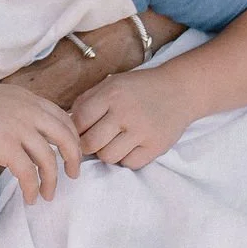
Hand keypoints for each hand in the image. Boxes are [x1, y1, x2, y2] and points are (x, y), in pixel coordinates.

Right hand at [0, 80, 82, 203]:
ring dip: (51, 181)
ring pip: (49, 160)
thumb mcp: (4, 100)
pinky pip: (28, 173)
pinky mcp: (5, 146)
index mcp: (31, 101)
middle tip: (73, 174)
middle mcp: (31, 113)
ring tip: (48, 194)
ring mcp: (19, 129)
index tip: (71, 153)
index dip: (72, 138)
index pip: (64, 119)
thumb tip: (29, 136)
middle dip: (74, 159)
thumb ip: (20, 113)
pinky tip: (29, 197)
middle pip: (66, 138)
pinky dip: (32, 188)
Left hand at [70, 69, 192, 168]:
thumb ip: (87, 101)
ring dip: (107, 153)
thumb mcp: (111, 83)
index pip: (79, 121)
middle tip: (94, 141)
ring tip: (115, 141)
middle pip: (90, 144)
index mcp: (111, 94)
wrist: (180, 90)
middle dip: (87, 146)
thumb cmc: (139, 88)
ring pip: (108, 157)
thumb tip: (66, 125)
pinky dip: (127, 158)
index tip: (79, 133)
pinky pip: (129, 164)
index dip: (75, 131)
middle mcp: (126, 112)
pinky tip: (131, 146)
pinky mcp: (156, 146)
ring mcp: (142, 131)